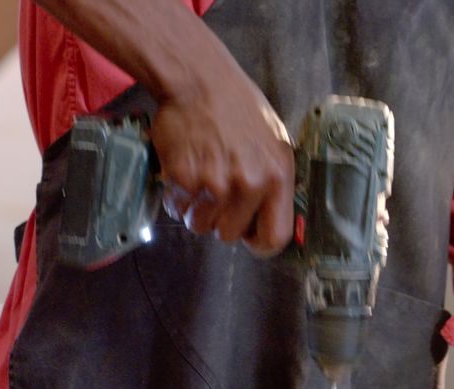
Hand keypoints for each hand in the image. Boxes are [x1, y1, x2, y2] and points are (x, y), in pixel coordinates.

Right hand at [153, 74, 294, 254]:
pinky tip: (184, 171)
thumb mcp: (275, 144)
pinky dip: (177, 197)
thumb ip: (274, 183)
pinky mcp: (183, 179)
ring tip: (200, 181)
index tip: (249, 235)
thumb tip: (271, 218)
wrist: (201, 81)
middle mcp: (248, 185)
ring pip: (200, 226)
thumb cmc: (240, 110)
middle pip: (230, 236)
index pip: (275, 238)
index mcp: (276, 178)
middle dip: (221, 221)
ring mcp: (214, 184)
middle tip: (217, 195)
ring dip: (196, 211)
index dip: (259, 242)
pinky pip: (178, 208)